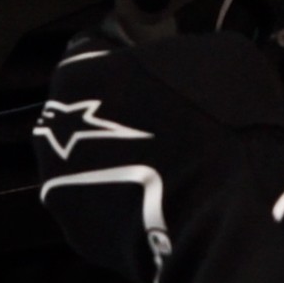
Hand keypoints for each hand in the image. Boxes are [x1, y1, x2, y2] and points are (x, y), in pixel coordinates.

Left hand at [34, 32, 283, 282]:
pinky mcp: (84, 234)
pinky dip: (132, 199)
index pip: (98, 48)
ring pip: (97, 158)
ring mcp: (64, 187)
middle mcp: (56, 131)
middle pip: (93, 108)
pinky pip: (108, 205)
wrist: (227, 217)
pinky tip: (172, 194)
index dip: (135, 53)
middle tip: (176, 116)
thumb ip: (186, 47)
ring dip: (127, 156)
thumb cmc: (219, 128)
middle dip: (128, 109)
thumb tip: (185, 58)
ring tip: (180, 161)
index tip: (163, 65)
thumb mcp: (223, 53)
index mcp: (79, 74)